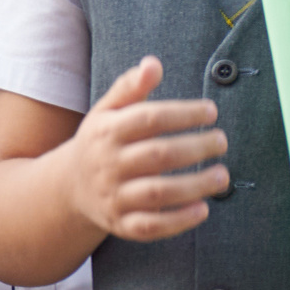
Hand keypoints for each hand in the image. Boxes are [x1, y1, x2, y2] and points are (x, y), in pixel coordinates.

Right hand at [63, 58, 229, 243]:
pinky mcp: (121, 223)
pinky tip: (203, 209)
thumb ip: (130, 88)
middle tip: (222, 142)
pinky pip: (150, 226)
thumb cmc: (100, 143)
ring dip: (196, 185)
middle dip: (197, 147)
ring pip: (158, 193)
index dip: (184, 113)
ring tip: (223, 176)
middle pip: (158, 155)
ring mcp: (113, 196)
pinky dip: (178, 221)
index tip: (211, 111)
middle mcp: (107, 164)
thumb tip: (153, 63)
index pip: (149, 118)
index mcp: (105, 131)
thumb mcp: (106, 112)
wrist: (67, 188)